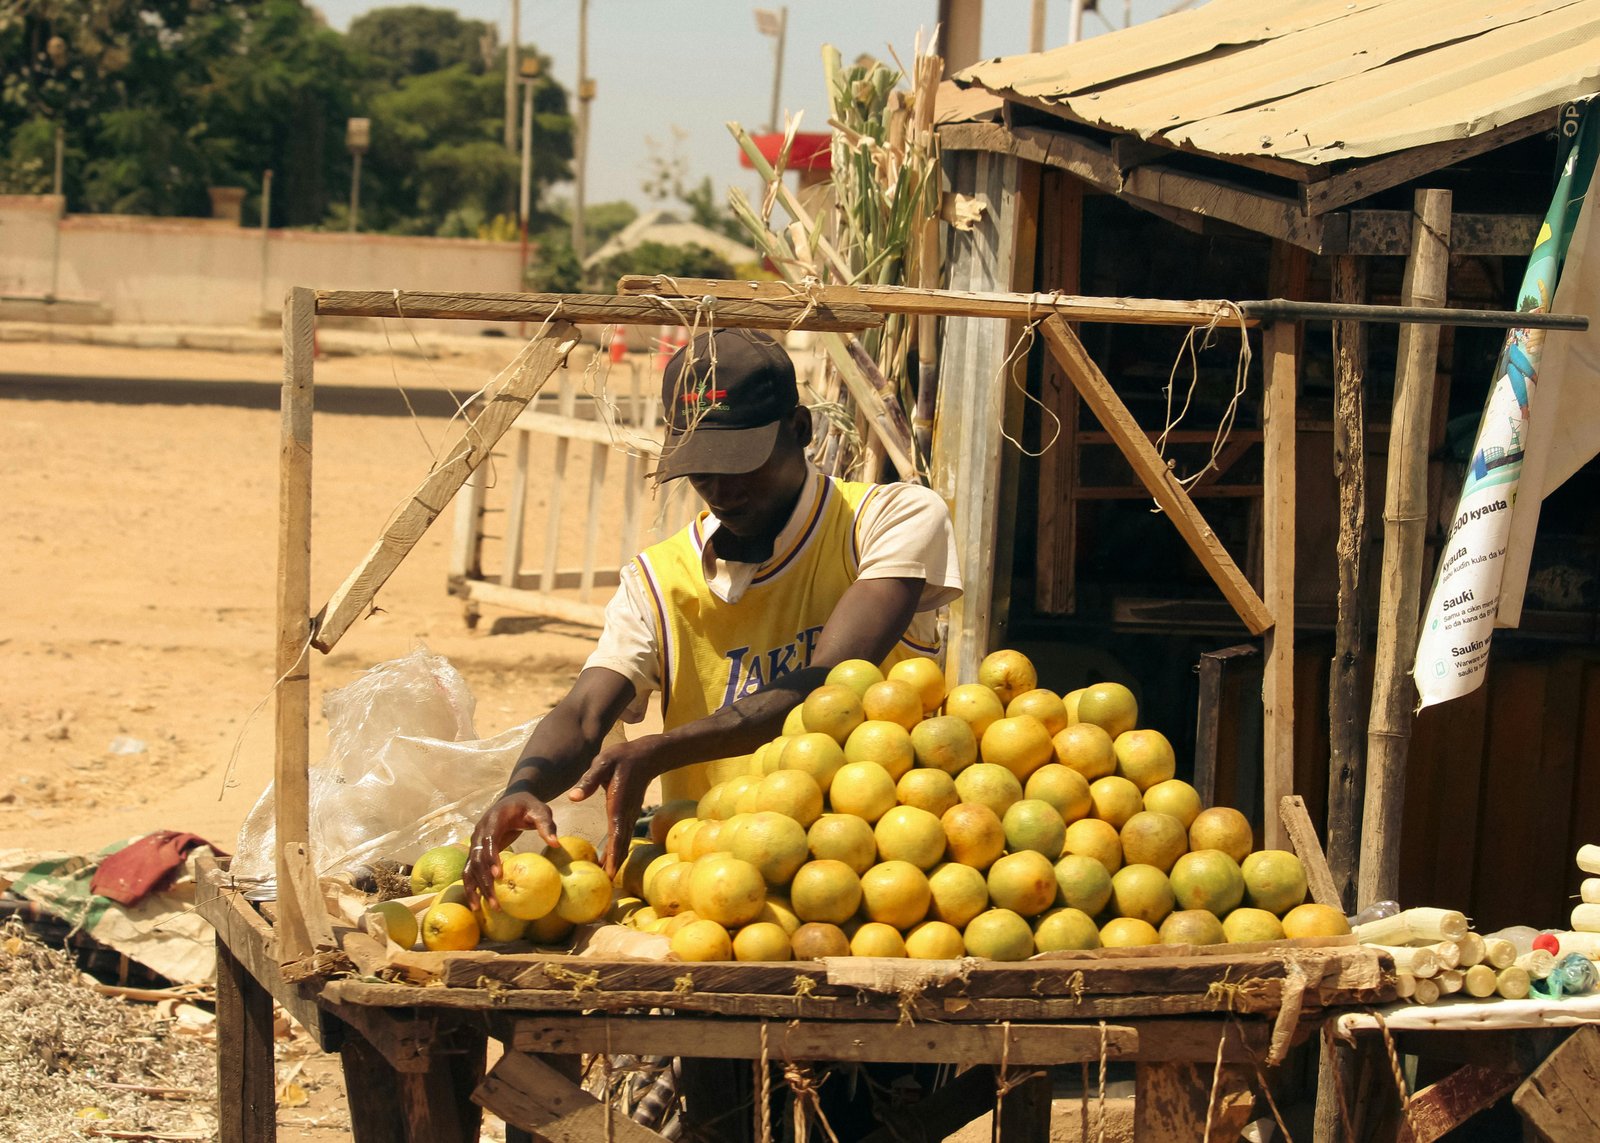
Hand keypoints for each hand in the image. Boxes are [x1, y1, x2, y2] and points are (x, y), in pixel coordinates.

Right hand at [464, 790, 558, 909]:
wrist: (513, 799)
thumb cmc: (528, 806)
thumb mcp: (540, 811)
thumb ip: (546, 825)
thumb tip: (556, 844)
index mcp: (493, 820)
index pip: (488, 840)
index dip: (491, 857)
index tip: (498, 875)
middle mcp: (479, 832)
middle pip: (477, 859)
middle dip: (484, 881)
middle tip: (495, 901)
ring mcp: (476, 843)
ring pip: (471, 867)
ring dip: (475, 888)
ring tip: (480, 908)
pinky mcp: (477, 851)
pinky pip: (470, 870)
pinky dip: (471, 886)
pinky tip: (476, 903)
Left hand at [571, 733, 674, 875]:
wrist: (647, 755)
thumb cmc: (622, 757)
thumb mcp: (603, 763)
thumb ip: (589, 780)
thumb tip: (573, 798)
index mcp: (617, 805)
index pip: (616, 835)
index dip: (613, 855)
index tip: (610, 873)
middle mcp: (625, 814)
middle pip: (621, 844)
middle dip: (614, 864)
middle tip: (605, 884)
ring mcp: (629, 815)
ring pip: (622, 842)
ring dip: (616, 859)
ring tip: (606, 876)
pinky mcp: (628, 813)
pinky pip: (622, 835)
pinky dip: (617, 849)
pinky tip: (609, 857)